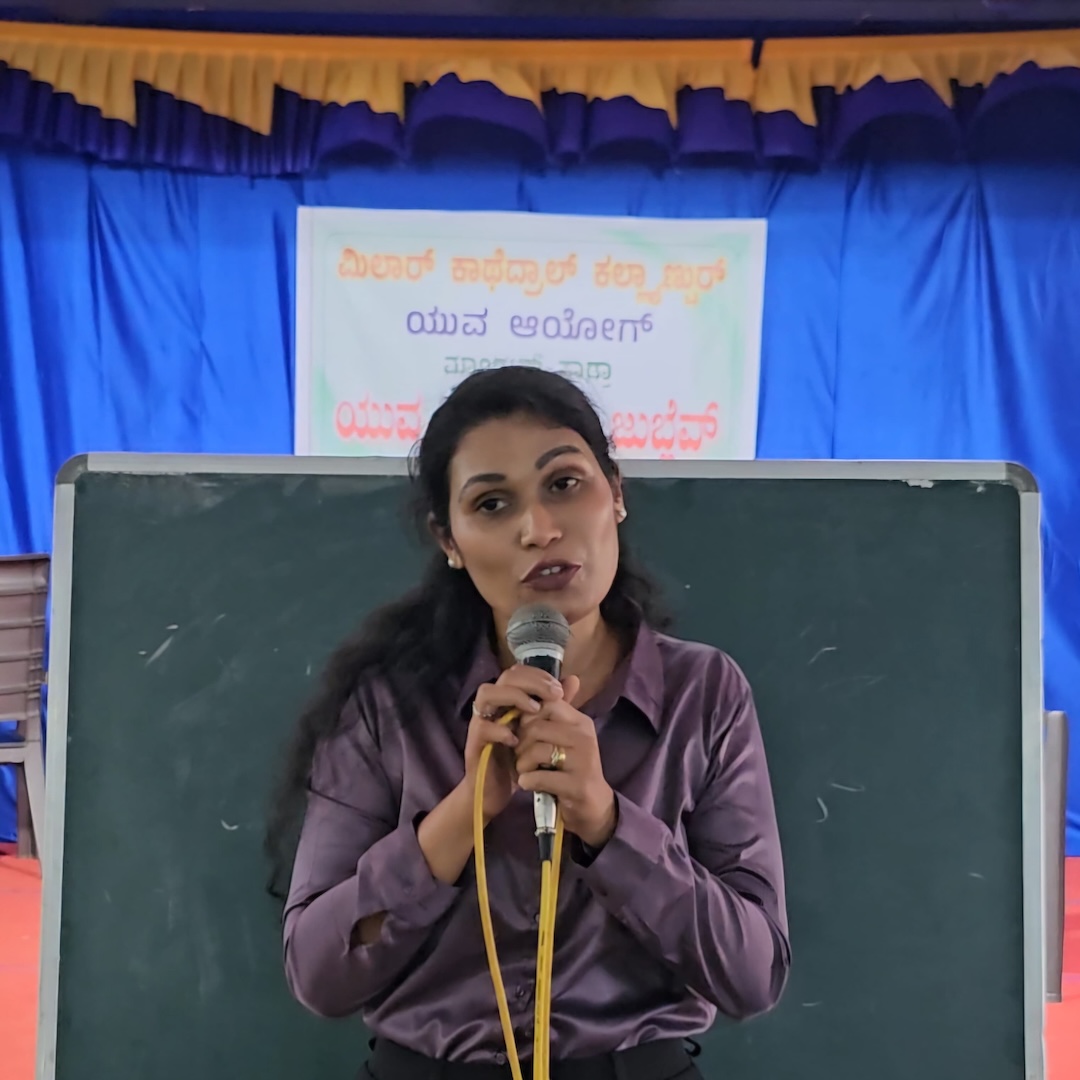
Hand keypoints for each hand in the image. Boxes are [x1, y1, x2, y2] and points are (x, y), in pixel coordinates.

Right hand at [464, 664, 564, 821]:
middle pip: (505, 677)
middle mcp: (492, 705)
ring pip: (486, 693)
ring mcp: (480, 721)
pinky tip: (517, 739)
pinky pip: (482, 727)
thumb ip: (554, 705)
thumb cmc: (517, 758)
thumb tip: (573, 679)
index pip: (518, 672)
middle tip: (553, 695)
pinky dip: (500, 730)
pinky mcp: (474, 742)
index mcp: (507, 700)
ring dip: (513, 697)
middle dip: (531, 682)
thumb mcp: (540, 730)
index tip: (559, 690)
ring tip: (534, 710)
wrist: (496, 790)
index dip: (538, 675)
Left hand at [514, 675, 617, 848]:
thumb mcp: (567, 737)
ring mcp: (583, 761)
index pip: (547, 703)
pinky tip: (528, 783)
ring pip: (536, 750)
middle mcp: (585, 737)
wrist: (593, 807)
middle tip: (520, 754)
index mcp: (581, 722)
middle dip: (520, 741)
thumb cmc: (573, 769)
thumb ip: (559, 711)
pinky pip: (539, 776)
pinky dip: (527, 781)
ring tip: (524, 770)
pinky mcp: (577, 785)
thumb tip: (566, 677)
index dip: (527, 715)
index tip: (522, 730)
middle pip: (536, 726)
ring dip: (522, 763)